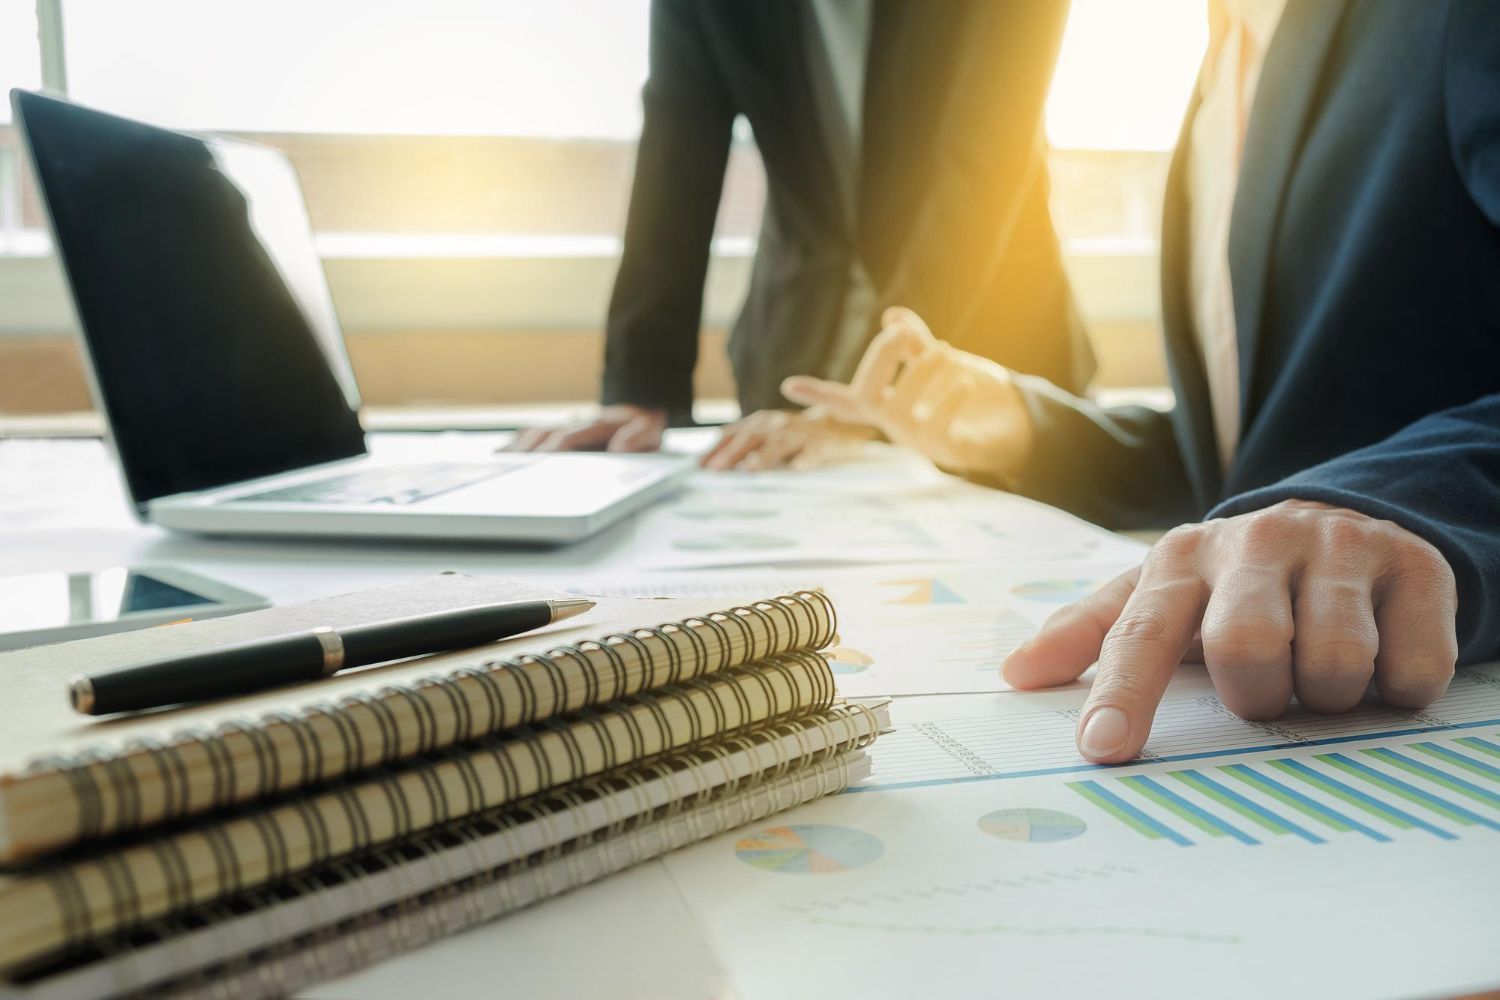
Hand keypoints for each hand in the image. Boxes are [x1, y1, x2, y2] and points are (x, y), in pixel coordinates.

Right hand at [506, 404, 666, 452]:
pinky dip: (518, 444)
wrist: (642, 407)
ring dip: (518, 448)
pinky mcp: (561, 431)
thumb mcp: (651, 432)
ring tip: (499, 464)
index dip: (555, 447)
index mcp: (598, 425)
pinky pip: (535, 435)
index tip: (542, 460)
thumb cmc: (644, 428)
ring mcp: (567, 426)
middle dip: (528, 451)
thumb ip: (638, 438)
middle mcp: (577, 423)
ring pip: (536, 434)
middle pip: (545, 435)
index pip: (571, 435)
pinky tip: (502, 456)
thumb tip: (620, 447)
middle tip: (510, 469)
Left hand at [699, 409, 878, 470]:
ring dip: (764, 456)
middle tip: (715, 471)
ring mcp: (802, 434)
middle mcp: (780, 425)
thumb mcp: (771, 434)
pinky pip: (815, 453)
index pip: (735, 434)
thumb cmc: (801, 435)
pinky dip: (806, 459)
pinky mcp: (824, 445)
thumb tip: (715, 455)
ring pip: (781, 443)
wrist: (844, 427)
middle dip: (732, 454)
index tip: (698, 466)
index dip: (716, 448)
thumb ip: (747, 442)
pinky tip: (797, 468)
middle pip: (752, 438)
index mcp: (765, 423)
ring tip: (749, 469)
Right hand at [780, 307, 1033, 478]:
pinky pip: (937, 424)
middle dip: (880, 358)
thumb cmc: (971, 394)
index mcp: (887, 404)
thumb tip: (892, 315)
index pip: (845, 400)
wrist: (1017, 424)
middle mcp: (895, 426)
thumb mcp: (940, 361)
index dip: (817, 393)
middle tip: (902, 332)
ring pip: (903, 407)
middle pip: (867, 395)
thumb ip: (915, 342)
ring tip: (945, 352)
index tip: (788, 385)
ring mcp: (919, 442)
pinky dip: (948, 396)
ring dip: (923, 371)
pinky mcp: (947, 452)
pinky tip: (964, 380)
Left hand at [1002, 501, 1458, 763]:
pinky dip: (1397, 688)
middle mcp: (1255, 544)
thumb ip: (1087, 634)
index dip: (1123, 694)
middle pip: (1247, 648)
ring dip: (1327, 694)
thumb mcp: (1158, 595)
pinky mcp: (1415, 566)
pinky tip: (1381, 660)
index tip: (1103, 750)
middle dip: (1257, 694)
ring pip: (1334, 662)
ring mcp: (1338, 548)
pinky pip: (1411, 669)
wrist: (1340, 520)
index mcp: (1181, 560)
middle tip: (1264, 689)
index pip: (1142, 632)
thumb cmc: (1231, 583)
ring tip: (1318, 672)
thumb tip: (1013, 673)